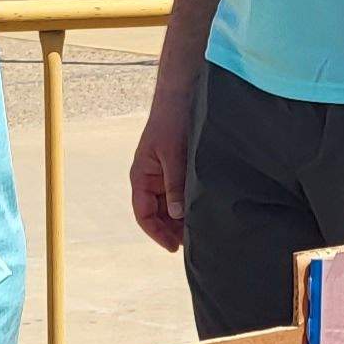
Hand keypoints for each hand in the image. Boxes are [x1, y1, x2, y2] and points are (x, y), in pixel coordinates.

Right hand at [130, 67, 196, 248]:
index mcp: (141, 177)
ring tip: (199, 232)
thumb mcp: (174, 154)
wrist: (181, 96)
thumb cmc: (171, 121)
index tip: (174, 246)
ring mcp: (164, 176)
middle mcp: (150, 180)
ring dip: (181, 220)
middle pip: (157, 214)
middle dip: (171, 230)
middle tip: (193, 243)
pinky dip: (188, 205)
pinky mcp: (178, 170)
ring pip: (170, 207)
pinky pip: (180, 194)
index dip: (157, 233)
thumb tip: (178, 213)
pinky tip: (202, 212)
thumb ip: (175, 183)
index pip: (143, 214)